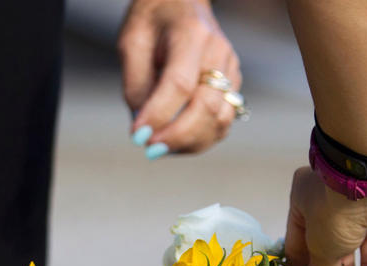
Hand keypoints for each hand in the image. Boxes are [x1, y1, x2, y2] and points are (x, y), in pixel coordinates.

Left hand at [118, 0, 240, 153]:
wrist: (182, 2)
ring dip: (189, 143)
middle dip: (176, 136)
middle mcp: (218, 53)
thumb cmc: (154, 19)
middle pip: (206, 107)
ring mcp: (231, 71)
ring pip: (220, 121)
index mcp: (192, 34)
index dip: (159, 114)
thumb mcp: (132, 42)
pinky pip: (223, 123)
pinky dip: (201, 139)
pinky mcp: (233, 86)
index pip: (180, 84)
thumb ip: (136, 84)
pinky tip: (178, 141)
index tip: (138, 135)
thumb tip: (142, 127)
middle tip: (149, 149)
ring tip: (161, 147)